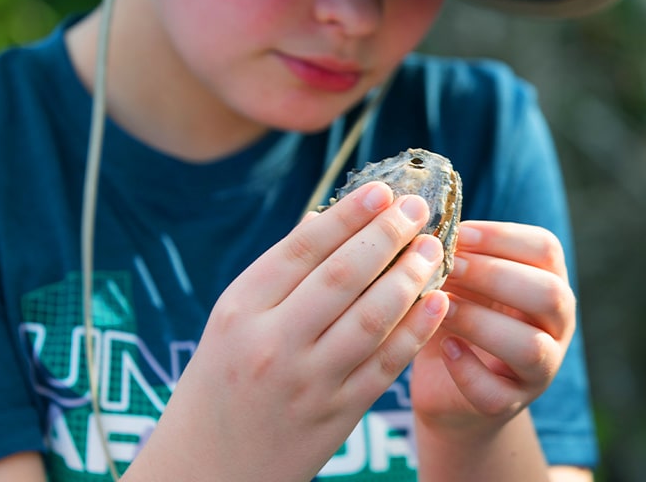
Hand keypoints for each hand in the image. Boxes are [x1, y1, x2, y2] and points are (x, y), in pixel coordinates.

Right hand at [125, 182, 448, 481]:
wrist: (208, 466)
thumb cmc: (221, 379)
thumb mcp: (232, 318)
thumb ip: (279, 274)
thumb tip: (329, 221)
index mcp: (241, 309)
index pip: (303, 248)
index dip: (348, 215)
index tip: (382, 191)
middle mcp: (273, 342)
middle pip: (342, 275)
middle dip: (387, 235)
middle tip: (417, 209)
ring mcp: (307, 382)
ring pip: (372, 317)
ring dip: (409, 276)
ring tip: (433, 247)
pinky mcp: (337, 417)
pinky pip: (385, 364)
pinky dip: (416, 329)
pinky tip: (437, 300)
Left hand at [410, 220, 575, 433]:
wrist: (447, 385)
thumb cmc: (455, 313)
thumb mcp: (460, 278)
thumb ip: (455, 254)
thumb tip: (426, 224)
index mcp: (546, 281)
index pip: (545, 248)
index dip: (501, 236)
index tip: (458, 233)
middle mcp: (554, 325)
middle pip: (549, 294)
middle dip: (493, 275)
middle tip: (446, 267)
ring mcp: (538, 370)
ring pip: (532, 348)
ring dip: (480, 321)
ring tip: (440, 307)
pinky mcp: (509, 405)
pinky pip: (497, 394)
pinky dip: (467, 371)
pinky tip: (445, 348)